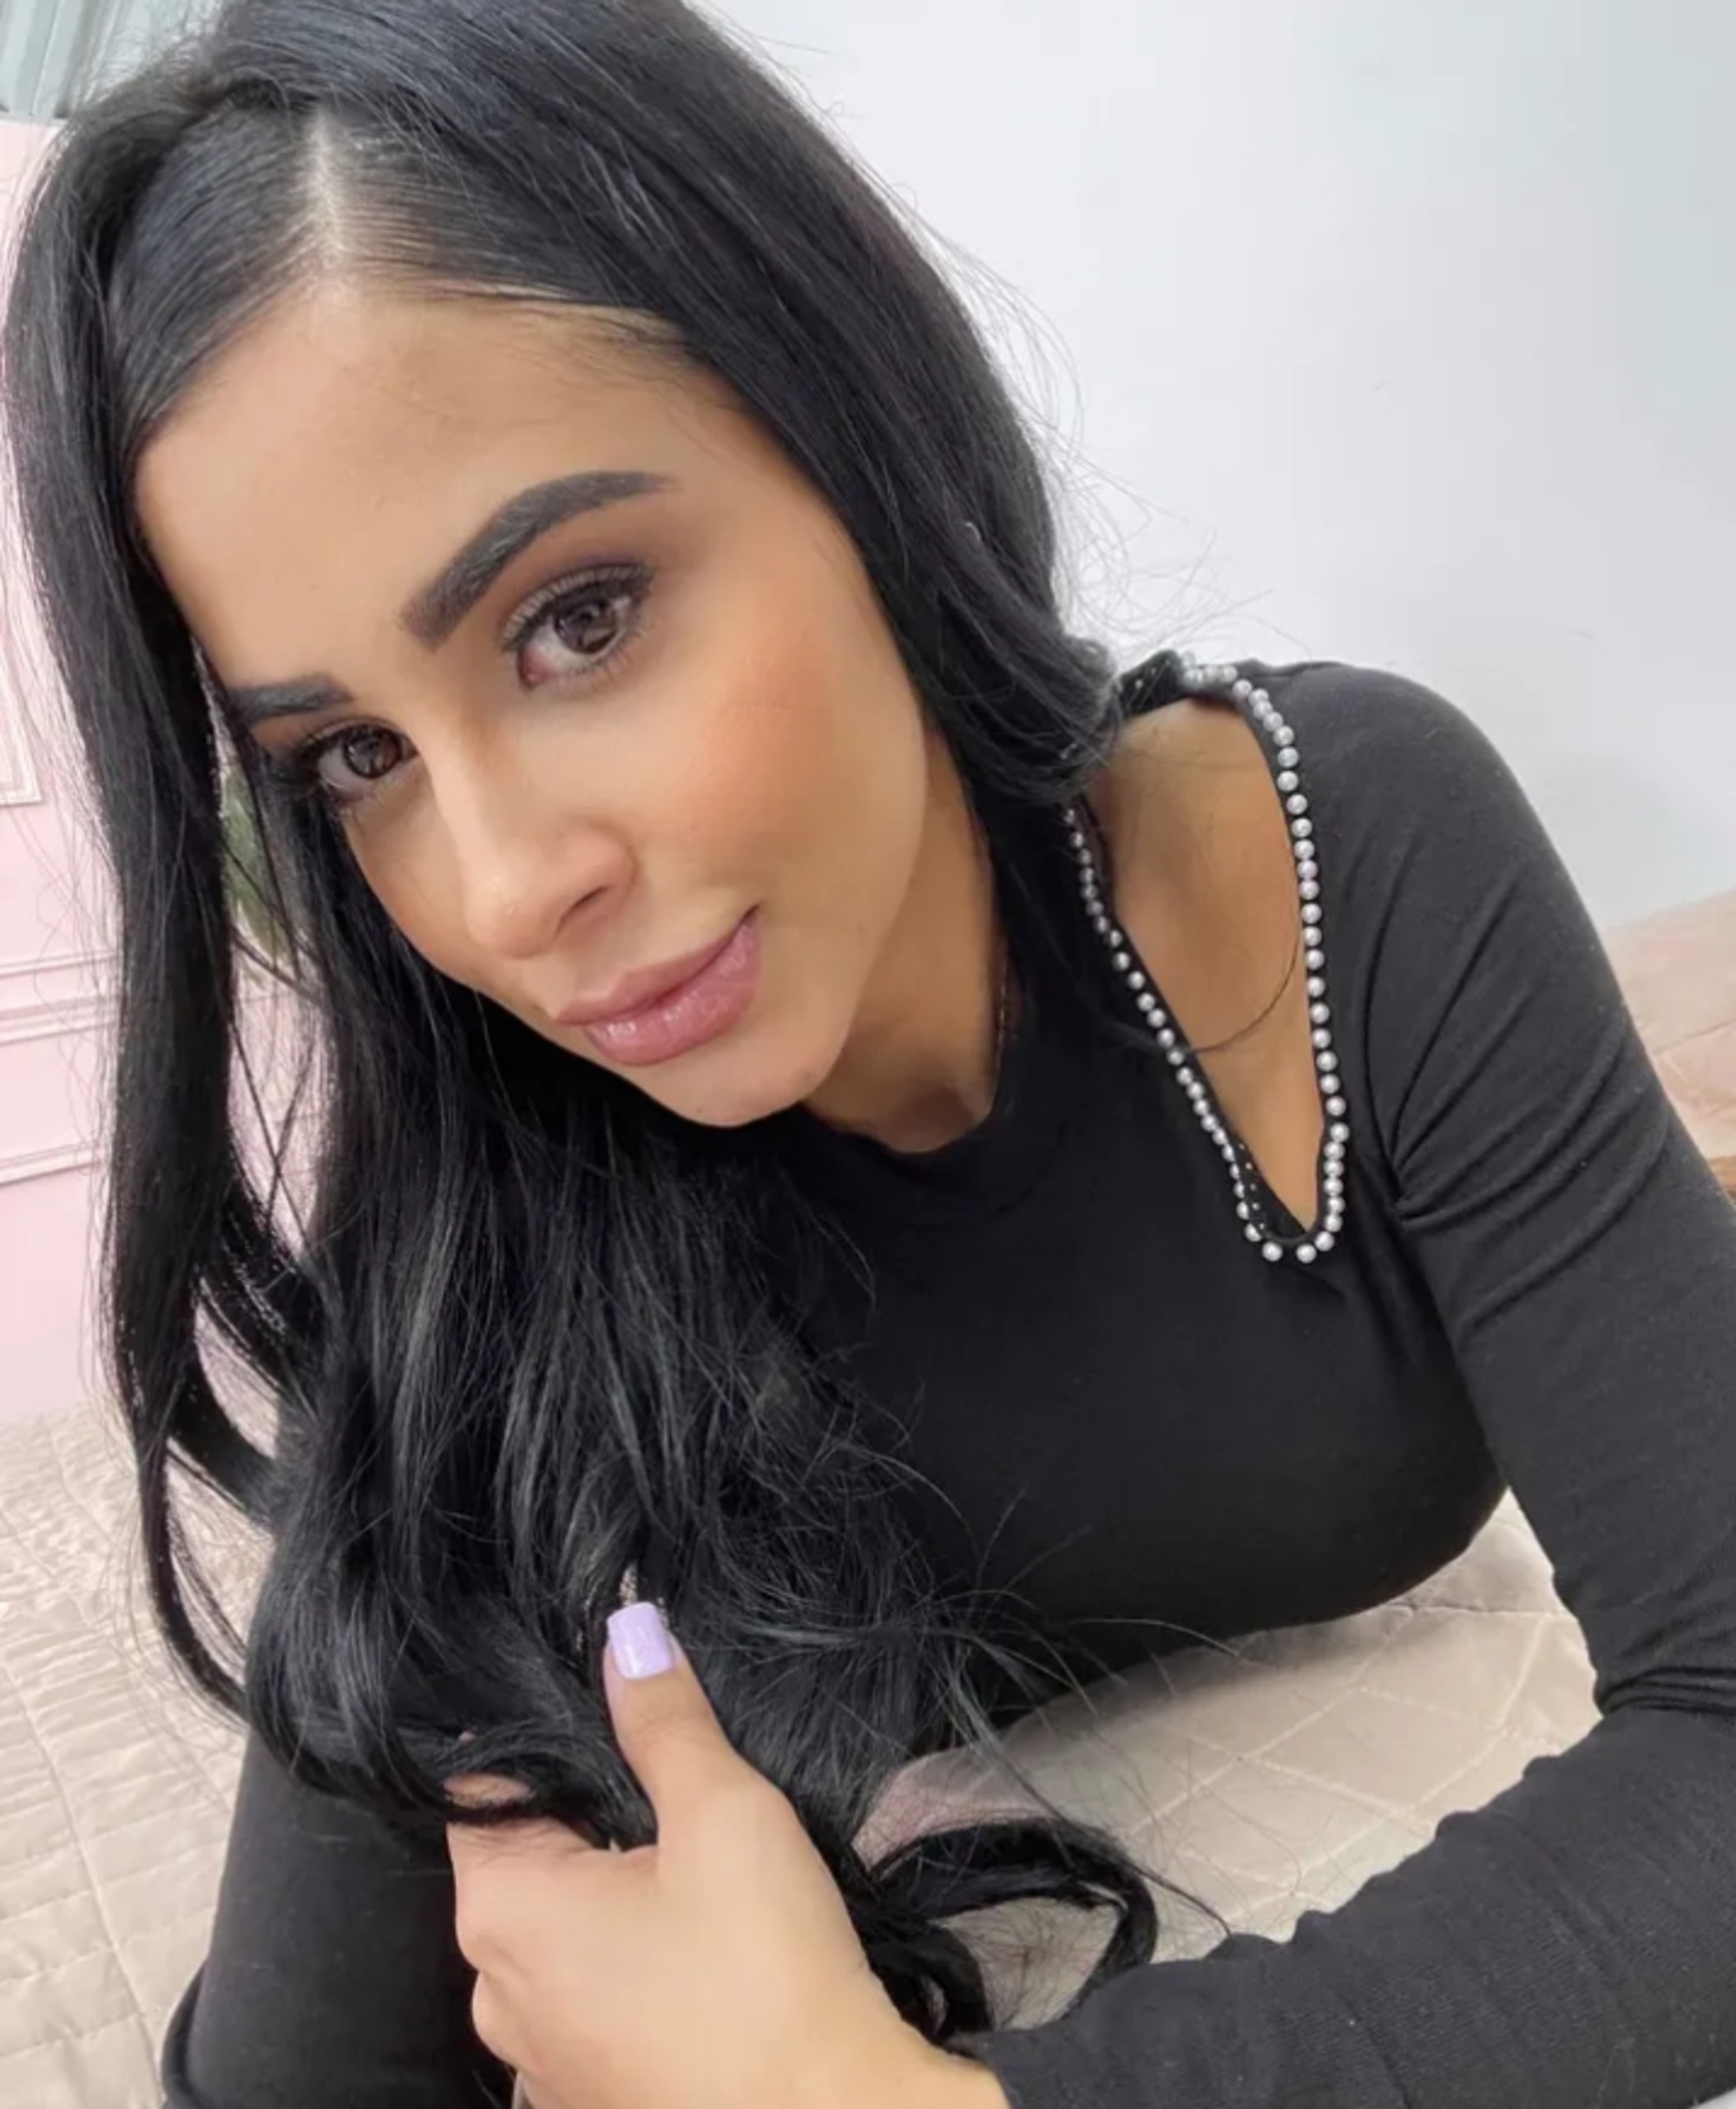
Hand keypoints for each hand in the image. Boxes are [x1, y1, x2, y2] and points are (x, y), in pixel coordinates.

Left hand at [445, 1600, 1008, 2108]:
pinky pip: (595, 1998)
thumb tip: (627, 1630)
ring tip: (701, 1862)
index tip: (606, 1704)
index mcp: (500, 1911)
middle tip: (677, 1781)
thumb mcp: (723, 1813)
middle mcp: (495, 1992)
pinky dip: (637, 1962)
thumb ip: (664, 1718)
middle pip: (526, 1857)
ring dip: (618, 1891)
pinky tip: (708, 1946)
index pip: (482, 1785)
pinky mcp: (592, 2096)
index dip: (543, 1732)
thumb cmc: (764, 1973)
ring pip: (564, 1932)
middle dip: (592, 1812)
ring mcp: (540, 2060)